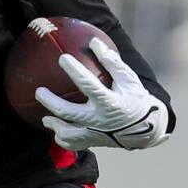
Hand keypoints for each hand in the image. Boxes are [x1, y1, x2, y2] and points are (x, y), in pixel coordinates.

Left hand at [35, 37, 170, 152]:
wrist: (147, 129)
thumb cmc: (136, 99)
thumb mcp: (129, 79)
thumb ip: (112, 62)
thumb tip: (94, 42)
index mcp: (110, 102)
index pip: (88, 84)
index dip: (75, 71)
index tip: (62, 58)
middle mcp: (100, 120)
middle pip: (69, 112)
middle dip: (51, 102)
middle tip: (39, 91)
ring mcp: (95, 134)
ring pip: (68, 134)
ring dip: (55, 126)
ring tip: (45, 118)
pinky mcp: (93, 142)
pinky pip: (73, 145)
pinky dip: (63, 139)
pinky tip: (57, 132)